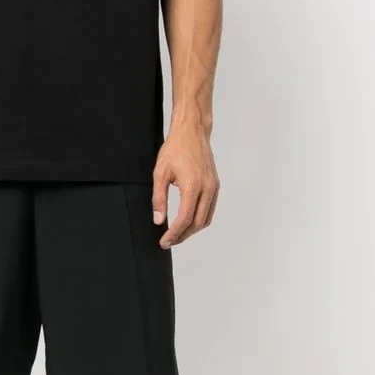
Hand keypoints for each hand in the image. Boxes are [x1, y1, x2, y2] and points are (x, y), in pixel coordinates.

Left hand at [152, 130, 219, 248]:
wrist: (192, 132)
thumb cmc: (175, 149)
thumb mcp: (160, 173)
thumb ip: (159, 199)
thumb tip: (159, 220)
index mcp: (192, 186)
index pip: (184, 219)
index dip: (173, 234)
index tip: (164, 241)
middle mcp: (207, 189)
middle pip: (197, 223)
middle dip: (182, 236)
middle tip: (168, 242)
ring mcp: (214, 187)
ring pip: (206, 219)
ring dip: (192, 230)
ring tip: (177, 235)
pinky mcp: (215, 185)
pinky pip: (210, 210)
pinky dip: (200, 220)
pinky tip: (188, 222)